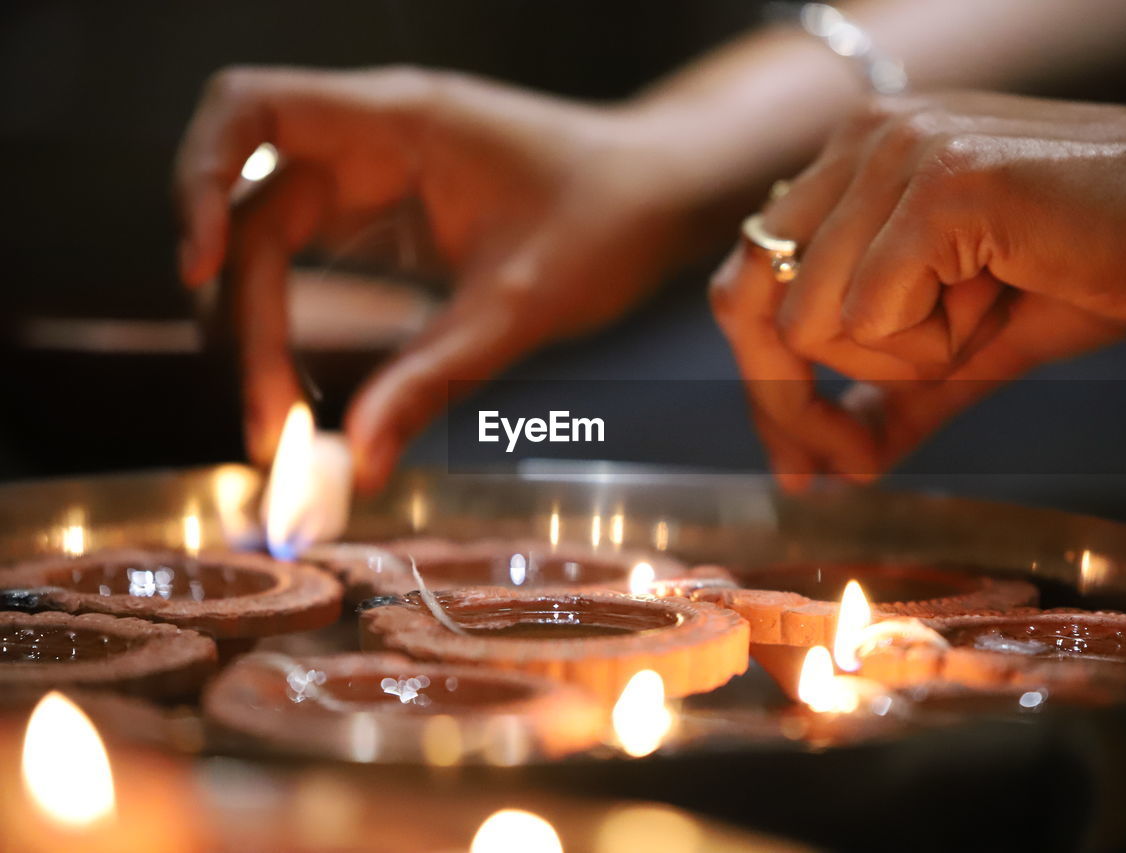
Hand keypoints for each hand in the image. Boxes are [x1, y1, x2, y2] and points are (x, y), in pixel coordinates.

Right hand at [176, 66, 696, 490]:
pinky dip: (299, 322)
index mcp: (397, 122)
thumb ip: (435, 379)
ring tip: (287, 425)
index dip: (198, 180)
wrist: (666, 193)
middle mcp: (372, 140)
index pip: (250, 112)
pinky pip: (314, 262)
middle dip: (244, 316)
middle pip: (253, 213)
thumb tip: (359, 461)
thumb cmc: (612, 219)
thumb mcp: (522, 306)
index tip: (195, 272)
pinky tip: (310, 389)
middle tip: (273, 427)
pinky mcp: (391, 217)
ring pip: (274, 244)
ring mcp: (378, 178)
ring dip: (264, 329)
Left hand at [712, 86, 1125, 488]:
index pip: (747, 278)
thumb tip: (825, 469)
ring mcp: (896, 154)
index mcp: (853, 162)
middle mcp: (859, 143)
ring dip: (900, 360)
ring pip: (813, 319)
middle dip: (793, 399)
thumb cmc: (1098, 262)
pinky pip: (872, 316)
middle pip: (749, 300)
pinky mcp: (942, 185)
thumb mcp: (968, 345)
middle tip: (854, 457)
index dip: (764, 378)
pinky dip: (936, 345)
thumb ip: (890, 396)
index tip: (801, 460)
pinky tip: (1003, 297)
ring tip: (984, 316)